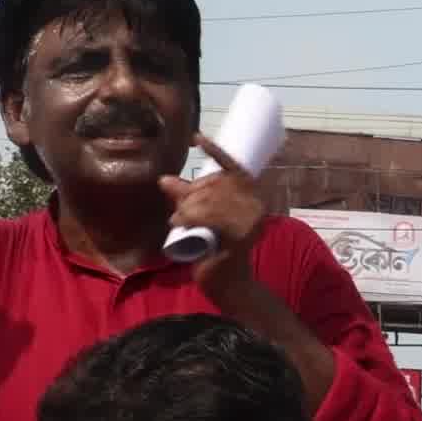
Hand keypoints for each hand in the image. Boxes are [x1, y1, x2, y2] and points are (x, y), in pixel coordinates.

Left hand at [163, 137, 269, 294]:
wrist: (228, 283)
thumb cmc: (215, 249)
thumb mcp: (200, 217)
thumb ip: (186, 198)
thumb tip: (164, 180)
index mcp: (253, 197)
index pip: (234, 168)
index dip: (217, 152)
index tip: (196, 137)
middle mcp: (257, 206)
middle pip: (216, 185)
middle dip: (191, 194)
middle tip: (178, 209)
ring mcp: (251, 222)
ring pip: (210, 202)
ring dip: (187, 209)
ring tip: (177, 221)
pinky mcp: (240, 237)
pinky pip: (210, 219)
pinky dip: (191, 218)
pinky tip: (178, 222)